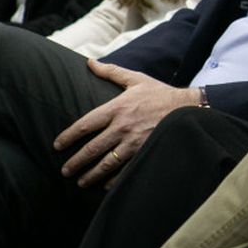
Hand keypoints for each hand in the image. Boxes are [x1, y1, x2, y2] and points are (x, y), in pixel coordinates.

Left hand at [53, 59, 198, 187]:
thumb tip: (90, 62)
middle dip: (76, 162)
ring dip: (90, 175)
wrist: (189, 108)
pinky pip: (125, 170)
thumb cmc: (160, 93)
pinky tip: (105, 185)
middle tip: (65, 171)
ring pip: (106, 163)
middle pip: (92, 148)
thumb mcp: (136, 79)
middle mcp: (123, 126)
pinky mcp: (146, 152)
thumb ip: (111, 72)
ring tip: (80, 182)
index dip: (68, 136)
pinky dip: (114, 180)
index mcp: (117, 108)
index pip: (85, 125)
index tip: (57, 146)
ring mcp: (134, 142)